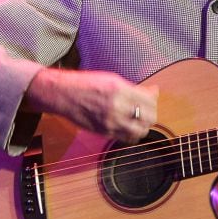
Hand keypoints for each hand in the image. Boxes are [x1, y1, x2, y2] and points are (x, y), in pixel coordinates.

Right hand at [24, 68, 157, 143]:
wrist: (63, 95)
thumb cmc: (87, 83)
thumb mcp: (113, 79)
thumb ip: (134, 88)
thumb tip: (153, 92)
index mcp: (120, 91)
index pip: (150, 101)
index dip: (154, 99)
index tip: (152, 96)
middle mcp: (116, 108)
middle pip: (149, 119)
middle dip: (151, 113)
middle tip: (147, 108)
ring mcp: (110, 122)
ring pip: (139, 132)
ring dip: (143, 125)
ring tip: (138, 119)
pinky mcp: (104, 132)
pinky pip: (126, 138)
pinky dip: (131, 133)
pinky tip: (127, 125)